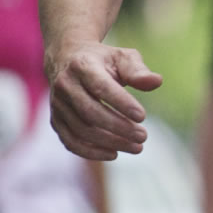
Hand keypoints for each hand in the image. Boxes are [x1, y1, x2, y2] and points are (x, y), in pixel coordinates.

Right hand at [46, 40, 162, 160]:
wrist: (67, 60)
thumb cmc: (103, 61)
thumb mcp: (122, 58)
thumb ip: (138, 71)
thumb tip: (157, 81)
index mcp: (82, 66)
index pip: (100, 87)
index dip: (121, 103)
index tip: (142, 116)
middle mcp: (65, 84)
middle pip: (90, 112)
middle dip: (119, 128)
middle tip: (143, 136)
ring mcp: (58, 103)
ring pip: (81, 129)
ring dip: (110, 142)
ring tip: (137, 147)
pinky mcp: (56, 119)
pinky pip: (70, 141)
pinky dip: (91, 152)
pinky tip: (113, 154)